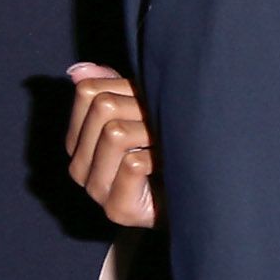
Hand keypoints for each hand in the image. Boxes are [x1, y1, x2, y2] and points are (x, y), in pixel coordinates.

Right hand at [65, 63, 159, 227]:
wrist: (200, 199)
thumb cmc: (173, 152)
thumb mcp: (144, 113)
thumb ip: (111, 89)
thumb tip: (79, 70)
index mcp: (79, 141)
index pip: (88, 92)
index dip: (129, 87)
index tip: (154, 103)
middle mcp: (78, 166)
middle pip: (104, 108)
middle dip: (144, 108)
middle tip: (169, 125)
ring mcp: (96, 190)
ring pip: (115, 133)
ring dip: (154, 132)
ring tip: (170, 145)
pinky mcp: (117, 209)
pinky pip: (133, 163)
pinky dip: (159, 157)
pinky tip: (172, 165)